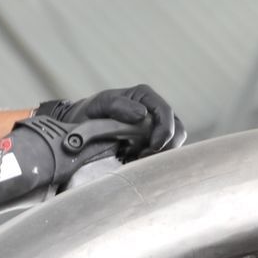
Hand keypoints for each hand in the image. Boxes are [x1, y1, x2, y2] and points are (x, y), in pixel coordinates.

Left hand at [36, 85, 178, 157]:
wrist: (81, 126)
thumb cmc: (91, 112)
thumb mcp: (101, 104)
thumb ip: (118, 106)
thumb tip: (141, 114)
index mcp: (145, 96)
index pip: (166, 113)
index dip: (165, 130)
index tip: (154, 146)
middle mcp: (154, 110)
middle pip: (177, 130)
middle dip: (166, 146)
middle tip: (143, 156)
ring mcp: (155, 127)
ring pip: (173, 143)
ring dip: (160, 155)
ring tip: (136, 159)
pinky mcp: (152, 142)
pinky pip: (162, 153)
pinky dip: (153, 160)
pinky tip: (135, 161)